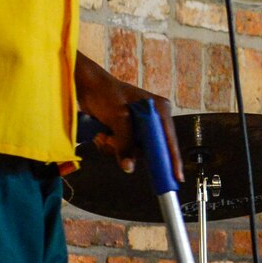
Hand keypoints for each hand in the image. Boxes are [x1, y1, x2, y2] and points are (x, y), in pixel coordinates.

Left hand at [74, 53, 182, 179]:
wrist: (85, 84)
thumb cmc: (105, 94)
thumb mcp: (119, 118)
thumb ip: (125, 143)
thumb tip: (129, 167)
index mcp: (159, 110)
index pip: (168, 139)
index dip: (172, 159)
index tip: (176, 177)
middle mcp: (152, 119)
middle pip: (149, 148)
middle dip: (129, 150)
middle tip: (111, 141)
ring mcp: (138, 126)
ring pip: (132, 151)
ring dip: (115, 147)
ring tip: (103, 134)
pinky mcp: (125, 131)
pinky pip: (122, 148)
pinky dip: (110, 145)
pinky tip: (101, 134)